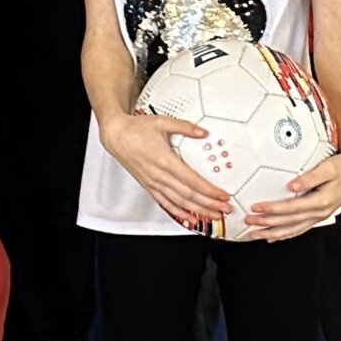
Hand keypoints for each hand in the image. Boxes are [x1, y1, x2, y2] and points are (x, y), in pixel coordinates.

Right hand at [98, 110, 232, 231]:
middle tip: (224, 209)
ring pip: (179, 202)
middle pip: (188, 195)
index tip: (222, 195)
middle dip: (209, 204)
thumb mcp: (163, 122)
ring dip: (197, 211)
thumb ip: (185, 127)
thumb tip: (202, 132)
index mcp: (165, 160)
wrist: (116, 136)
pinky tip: (190, 218)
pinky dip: (179, 212)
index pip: (192, 180)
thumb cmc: (137, 129)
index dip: (209, 190)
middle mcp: (159, 175)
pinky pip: (165, 203)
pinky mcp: (148, 186)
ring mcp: (153, 183)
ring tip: (213, 215)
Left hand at [246, 150, 340, 240]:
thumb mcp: (329, 167)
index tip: (256, 207)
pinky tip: (272, 237)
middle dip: (267, 223)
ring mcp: (319, 217)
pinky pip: (299, 229)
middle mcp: (319, 212)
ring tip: (254, 234)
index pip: (292, 208)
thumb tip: (292, 186)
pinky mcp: (317, 216)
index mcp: (321, 201)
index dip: (273, 209)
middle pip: (289, 221)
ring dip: (272, 233)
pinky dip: (285, 235)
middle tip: (248, 221)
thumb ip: (311, 177)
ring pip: (292, 229)